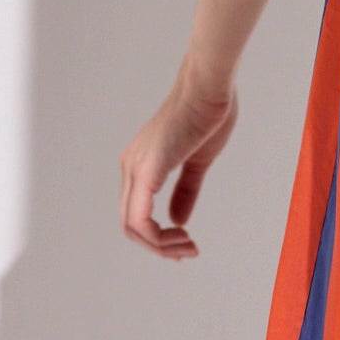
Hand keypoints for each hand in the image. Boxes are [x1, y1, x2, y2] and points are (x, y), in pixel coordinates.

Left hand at [120, 63, 238, 259]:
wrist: (209, 87)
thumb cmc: (207, 114)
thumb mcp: (197, 162)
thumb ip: (185, 191)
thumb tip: (177, 221)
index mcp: (140, 164)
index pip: (136, 214)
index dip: (157, 238)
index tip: (185, 244)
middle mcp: (130, 167)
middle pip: (130, 226)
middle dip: (158, 247)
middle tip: (188, 252)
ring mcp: (136, 168)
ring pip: (132, 227)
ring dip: (160, 246)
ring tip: (188, 247)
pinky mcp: (148, 169)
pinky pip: (140, 217)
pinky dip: (158, 237)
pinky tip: (182, 237)